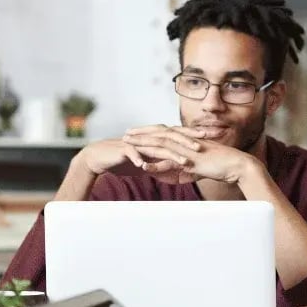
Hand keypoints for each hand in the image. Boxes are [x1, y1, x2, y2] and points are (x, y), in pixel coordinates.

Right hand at [75, 126, 204, 177]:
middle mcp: (147, 137)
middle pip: (170, 136)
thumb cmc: (120, 160)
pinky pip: (133, 153)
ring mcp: (136, 142)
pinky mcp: (123, 149)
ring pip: (156, 146)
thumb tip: (173, 171)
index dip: (192, 136)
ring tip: (184, 161)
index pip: (176, 135)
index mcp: (153, 139)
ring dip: (171, 154)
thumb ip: (158, 165)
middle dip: (187, 140)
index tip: (208, 139)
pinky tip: (147, 166)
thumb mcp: (143, 164)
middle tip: (202, 146)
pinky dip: (140, 158)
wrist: (98, 158)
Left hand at [122, 126, 256, 185]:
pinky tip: (144, 167)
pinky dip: (157, 165)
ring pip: (161, 145)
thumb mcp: (199, 169)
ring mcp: (187, 150)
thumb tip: (177, 178)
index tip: (135, 132)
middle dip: (140, 134)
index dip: (149, 132)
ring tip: (128, 146)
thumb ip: (186, 171)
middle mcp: (185, 142)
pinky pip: (171, 163)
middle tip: (125, 134)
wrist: (237, 165)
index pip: (164, 133)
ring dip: (143, 146)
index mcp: (186, 141)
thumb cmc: (221, 166)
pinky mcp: (191, 161)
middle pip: (158, 135)